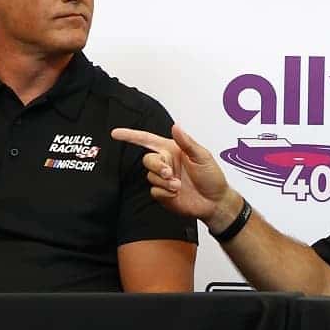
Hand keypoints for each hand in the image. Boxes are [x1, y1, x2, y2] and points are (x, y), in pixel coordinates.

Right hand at [112, 124, 234, 229]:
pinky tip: (177, 194)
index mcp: (172, 150)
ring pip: (150, 176)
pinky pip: (154, 191)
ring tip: (179, 186)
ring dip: (164, 182)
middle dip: (157, 166)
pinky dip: (165, 193)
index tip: (115, 133)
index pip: (147, 140)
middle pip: (147, 160)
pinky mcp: (162, 194)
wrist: (215, 202)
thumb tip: (176, 126)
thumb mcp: (202, 156)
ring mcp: (163, 179)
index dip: (130, 136)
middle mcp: (166, 163)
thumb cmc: (212, 176)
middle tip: (171, 173)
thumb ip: (187, 142)